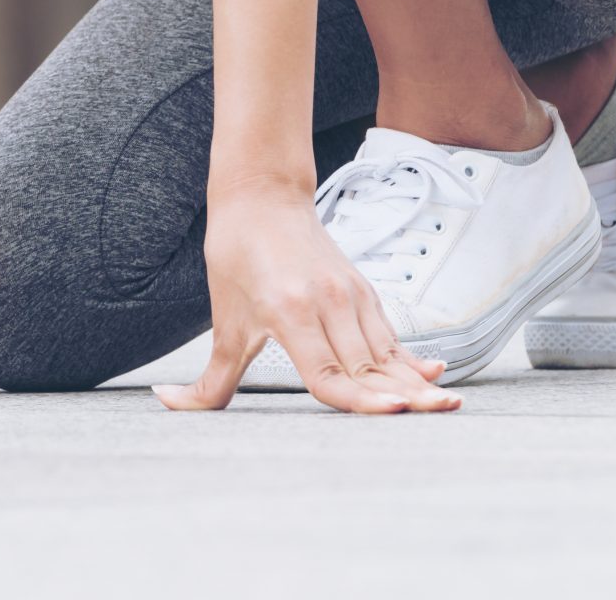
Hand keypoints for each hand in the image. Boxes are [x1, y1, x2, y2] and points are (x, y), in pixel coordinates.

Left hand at [154, 188, 458, 413]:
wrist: (261, 197)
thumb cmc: (236, 257)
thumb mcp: (223, 322)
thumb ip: (209, 378)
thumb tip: (169, 403)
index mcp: (290, 313)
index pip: (329, 373)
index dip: (360, 399)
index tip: (393, 413)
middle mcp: (327, 304)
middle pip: (369, 367)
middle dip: (405, 398)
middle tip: (440, 418)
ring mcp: (350, 296)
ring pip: (387, 352)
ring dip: (416, 383)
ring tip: (446, 408)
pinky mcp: (362, 291)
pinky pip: (389, 335)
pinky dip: (410, 359)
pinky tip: (433, 377)